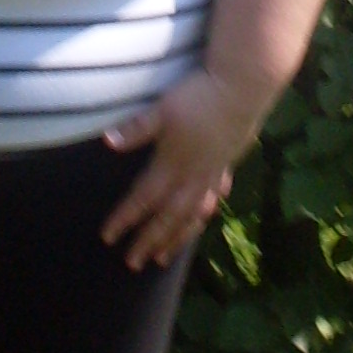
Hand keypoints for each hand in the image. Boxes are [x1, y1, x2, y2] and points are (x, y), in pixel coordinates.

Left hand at [100, 69, 266, 270]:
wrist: (244, 88)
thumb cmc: (200, 96)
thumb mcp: (162, 109)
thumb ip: (136, 129)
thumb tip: (107, 142)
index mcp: (173, 165)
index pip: (143, 199)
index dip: (124, 219)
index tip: (108, 237)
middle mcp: (193, 176)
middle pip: (168, 217)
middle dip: (149, 241)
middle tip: (132, 264)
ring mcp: (213, 173)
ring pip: (192, 215)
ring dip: (177, 238)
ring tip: (164, 258)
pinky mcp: (227, 163)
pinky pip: (214, 198)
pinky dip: (204, 213)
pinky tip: (202, 218)